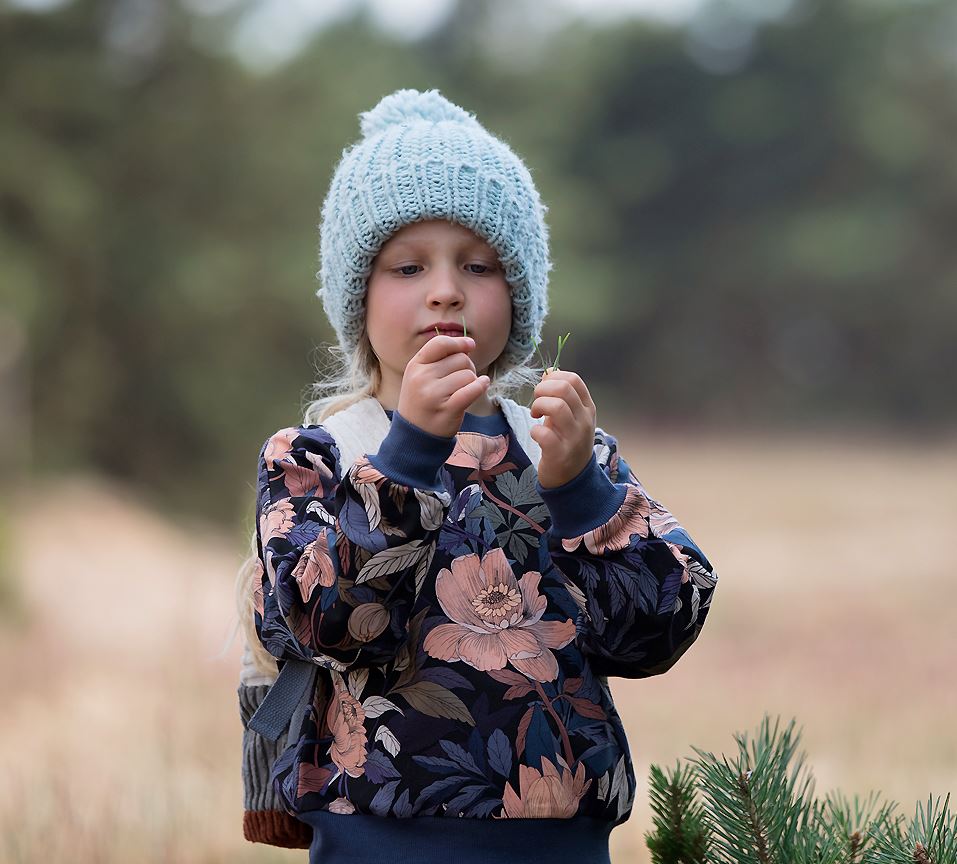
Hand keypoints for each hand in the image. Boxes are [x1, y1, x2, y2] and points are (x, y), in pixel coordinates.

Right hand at [397, 335, 488, 437]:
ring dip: (472, 381)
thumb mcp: (420, 377)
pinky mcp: (447, 409)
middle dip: (467, 367)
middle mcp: (422, 378)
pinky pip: (472, 389)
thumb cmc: (422, 402)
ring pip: (468, 375)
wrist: (415, 435)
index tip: (470, 345)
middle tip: (461, 380)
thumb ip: (439, 359)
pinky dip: (481, 386)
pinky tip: (483, 385)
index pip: (440, 343)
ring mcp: (434, 394)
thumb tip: (469, 344)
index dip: (459, 342)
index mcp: (415, 366)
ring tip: (462, 391)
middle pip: (460, 359)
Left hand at [529, 369, 596, 488]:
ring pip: (556, 406)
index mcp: (587, 408)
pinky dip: (535, 430)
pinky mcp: (560, 454)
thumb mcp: (571, 417)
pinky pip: (544, 433)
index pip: (574, 380)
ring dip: (538, 406)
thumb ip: (561, 396)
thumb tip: (550, 372)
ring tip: (536, 416)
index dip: (554, 378)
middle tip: (537, 403)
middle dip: (542, 390)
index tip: (544, 389)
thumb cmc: (568, 443)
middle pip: (564, 389)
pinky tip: (537, 435)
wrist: (572, 479)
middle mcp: (584, 421)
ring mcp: (574, 438)